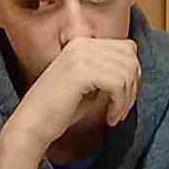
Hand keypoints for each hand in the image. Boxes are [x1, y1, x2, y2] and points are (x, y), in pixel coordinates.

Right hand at [0, 39, 140, 168]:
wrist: (33, 124)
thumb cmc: (60, 110)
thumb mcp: (89, 85)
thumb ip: (108, 72)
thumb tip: (135, 71)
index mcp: (83, 44)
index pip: (127, 48)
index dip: (131, 74)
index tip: (123, 98)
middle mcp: (82, 44)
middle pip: (130, 57)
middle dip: (132, 86)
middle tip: (121, 109)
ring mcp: (81, 55)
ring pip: (126, 71)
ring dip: (127, 99)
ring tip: (115, 115)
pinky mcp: (81, 71)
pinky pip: (118, 83)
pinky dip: (119, 104)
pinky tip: (110, 118)